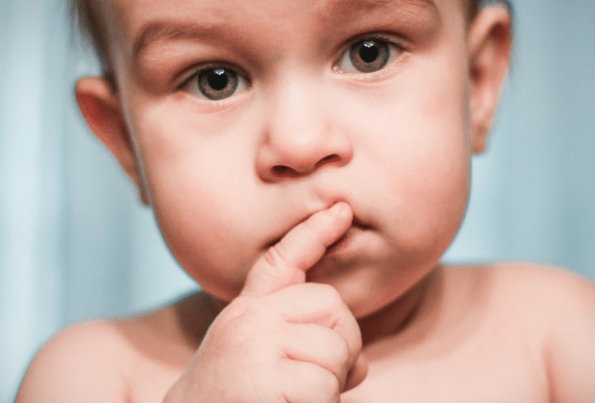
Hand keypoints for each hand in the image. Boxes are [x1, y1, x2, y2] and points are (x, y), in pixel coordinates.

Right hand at [164, 202, 367, 402]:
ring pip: (335, 350)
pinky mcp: (260, 378)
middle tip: (318, 381)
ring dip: (331, 385)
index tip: (341, 210)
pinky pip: (323, 386)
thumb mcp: (265, 365)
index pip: (281, 261)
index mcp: (248, 311)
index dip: (314, 232)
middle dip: (342, 345)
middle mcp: (248, 318)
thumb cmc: (234, 401)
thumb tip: (360, 364)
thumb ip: (308, 351)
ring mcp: (253, 343)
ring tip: (297, 400)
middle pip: (332, 305)